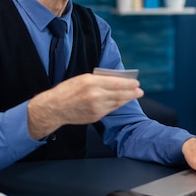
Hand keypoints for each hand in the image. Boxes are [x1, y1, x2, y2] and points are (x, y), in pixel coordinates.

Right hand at [27, 73, 143, 139]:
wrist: (55, 108)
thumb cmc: (67, 90)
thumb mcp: (81, 79)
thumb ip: (98, 79)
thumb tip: (115, 80)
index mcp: (91, 82)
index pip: (116, 82)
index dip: (128, 83)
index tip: (136, 82)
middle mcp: (95, 95)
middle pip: (119, 94)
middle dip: (131, 92)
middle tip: (140, 91)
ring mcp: (96, 108)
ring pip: (117, 103)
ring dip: (127, 99)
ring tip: (134, 95)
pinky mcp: (96, 116)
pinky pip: (110, 109)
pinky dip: (117, 105)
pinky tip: (121, 102)